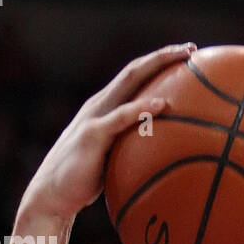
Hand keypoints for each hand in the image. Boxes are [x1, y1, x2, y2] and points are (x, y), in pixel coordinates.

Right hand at [18, 43, 193, 223]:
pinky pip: (121, 118)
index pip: (134, 76)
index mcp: (106, 107)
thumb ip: (133, 149)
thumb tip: (166, 159)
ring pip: (129, 82)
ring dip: (156, 66)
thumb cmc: (86, 181)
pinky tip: (163, 104)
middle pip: (135, 70)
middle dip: (163, 56)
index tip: (187, 56)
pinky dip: (142, 108)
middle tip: (191, 48)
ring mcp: (95, 116)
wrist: (52, 196)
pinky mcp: (92, 134)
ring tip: (184, 60)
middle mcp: (100, 104)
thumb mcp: (114, 160)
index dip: (158, 63)